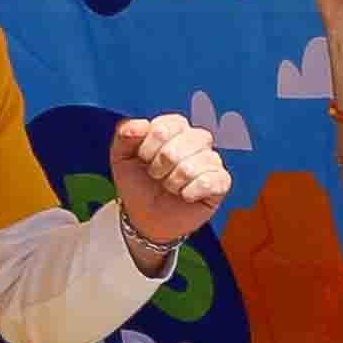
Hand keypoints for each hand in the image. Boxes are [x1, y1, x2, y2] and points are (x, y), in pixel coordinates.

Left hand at [106, 111, 229, 246]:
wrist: (145, 217)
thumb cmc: (138, 184)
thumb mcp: (122, 158)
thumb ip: (124, 135)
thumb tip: (140, 126)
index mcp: (174, 128)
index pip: (166, 126)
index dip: (149, 146)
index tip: (143, 160)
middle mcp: (196, 140)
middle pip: (184, 143)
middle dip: (161, 166)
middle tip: (156, 176)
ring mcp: (211, 160)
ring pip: (195, 164)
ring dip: (173, 182)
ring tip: (169, 186)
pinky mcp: (221, 182)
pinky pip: (213, 181)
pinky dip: (192, 191)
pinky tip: (184, 195)